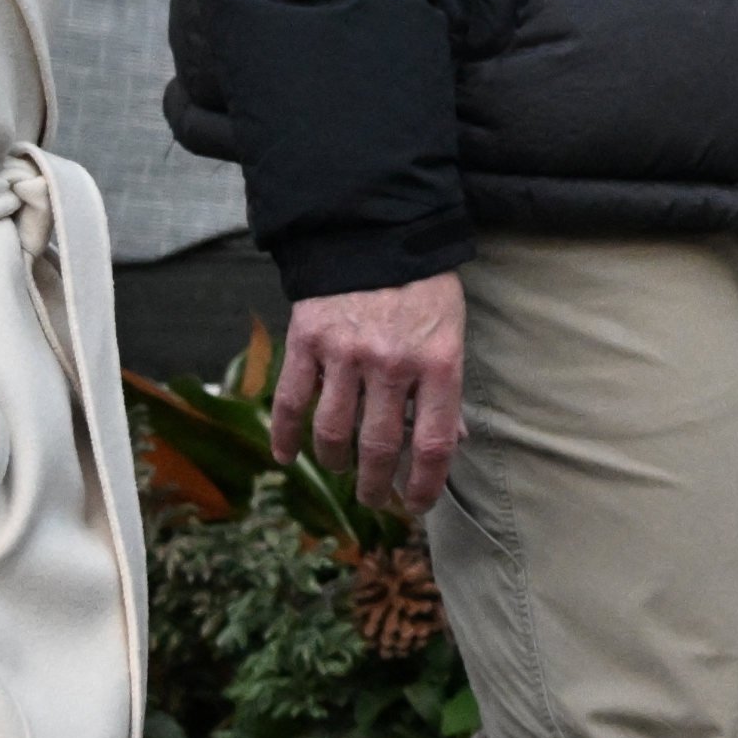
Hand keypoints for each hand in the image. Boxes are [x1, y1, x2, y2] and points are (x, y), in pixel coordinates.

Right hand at [273, 273, 467, 514]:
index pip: (433, 442)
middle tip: (376, 498)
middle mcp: (392, 363)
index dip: (425, 484)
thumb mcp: (451, 332)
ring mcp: (346, 353)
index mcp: (438, 362)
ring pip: (334, 432)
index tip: (417, 504)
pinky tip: (286, 456)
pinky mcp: (308, 341)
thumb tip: (452, 441)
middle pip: (380, 447)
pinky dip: (285, 436)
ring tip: (343, 472)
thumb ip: (446, 389)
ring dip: (337, 464)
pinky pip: (290, 402)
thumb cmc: (422, 287)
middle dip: (377, 485)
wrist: (376, 233)